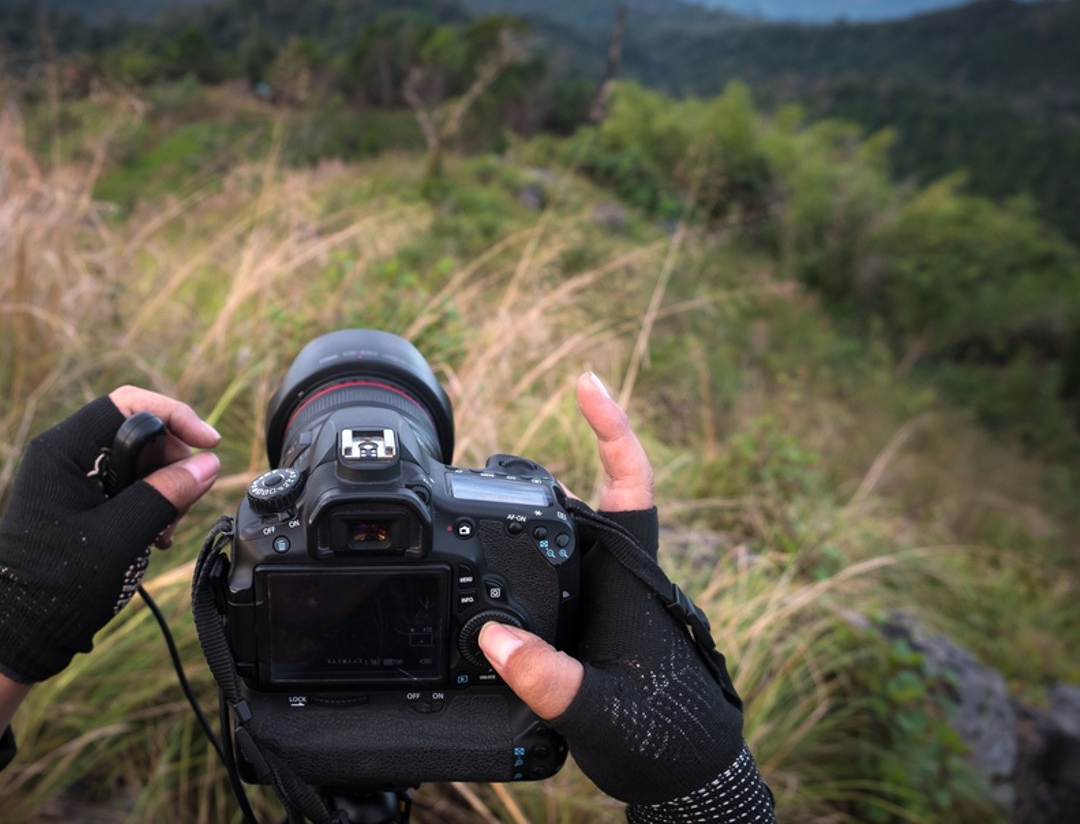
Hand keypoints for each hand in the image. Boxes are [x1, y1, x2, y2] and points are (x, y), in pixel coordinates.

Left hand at [0, 386, 220, 683]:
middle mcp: (65, 455)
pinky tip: (156, 536)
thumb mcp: (122, 535)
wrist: (21, 626)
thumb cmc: (59, 582)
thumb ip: (167, 493)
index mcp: (64, 450)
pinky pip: (126, 487)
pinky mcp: (79, 501)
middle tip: (188, 500)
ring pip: (137, 462)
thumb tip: (208, 464)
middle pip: (137, 432)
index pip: (128, 404)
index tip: (209, 444)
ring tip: (167, 529)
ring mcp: (71, 478)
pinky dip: (149, 504)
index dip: (175, 417)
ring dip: (163, 489)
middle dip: (172, 462)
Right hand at [480, 371, 746, 806]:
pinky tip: (488, 559)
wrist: (684, 773)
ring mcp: (601, 596)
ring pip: (561, 535)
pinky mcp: (586, 619)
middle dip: (534, 474)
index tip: (586, 382)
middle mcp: (616, 575)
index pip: (629, 484)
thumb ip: (550, 679)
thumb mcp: (600, 711)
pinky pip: (550, 570)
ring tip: (470, 503)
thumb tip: (494, 640)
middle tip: (481, 462)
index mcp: (630, 577)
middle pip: (581, 499)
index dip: (612, 428)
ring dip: (523, 516)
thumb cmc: (662, 740)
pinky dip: (518, 556)